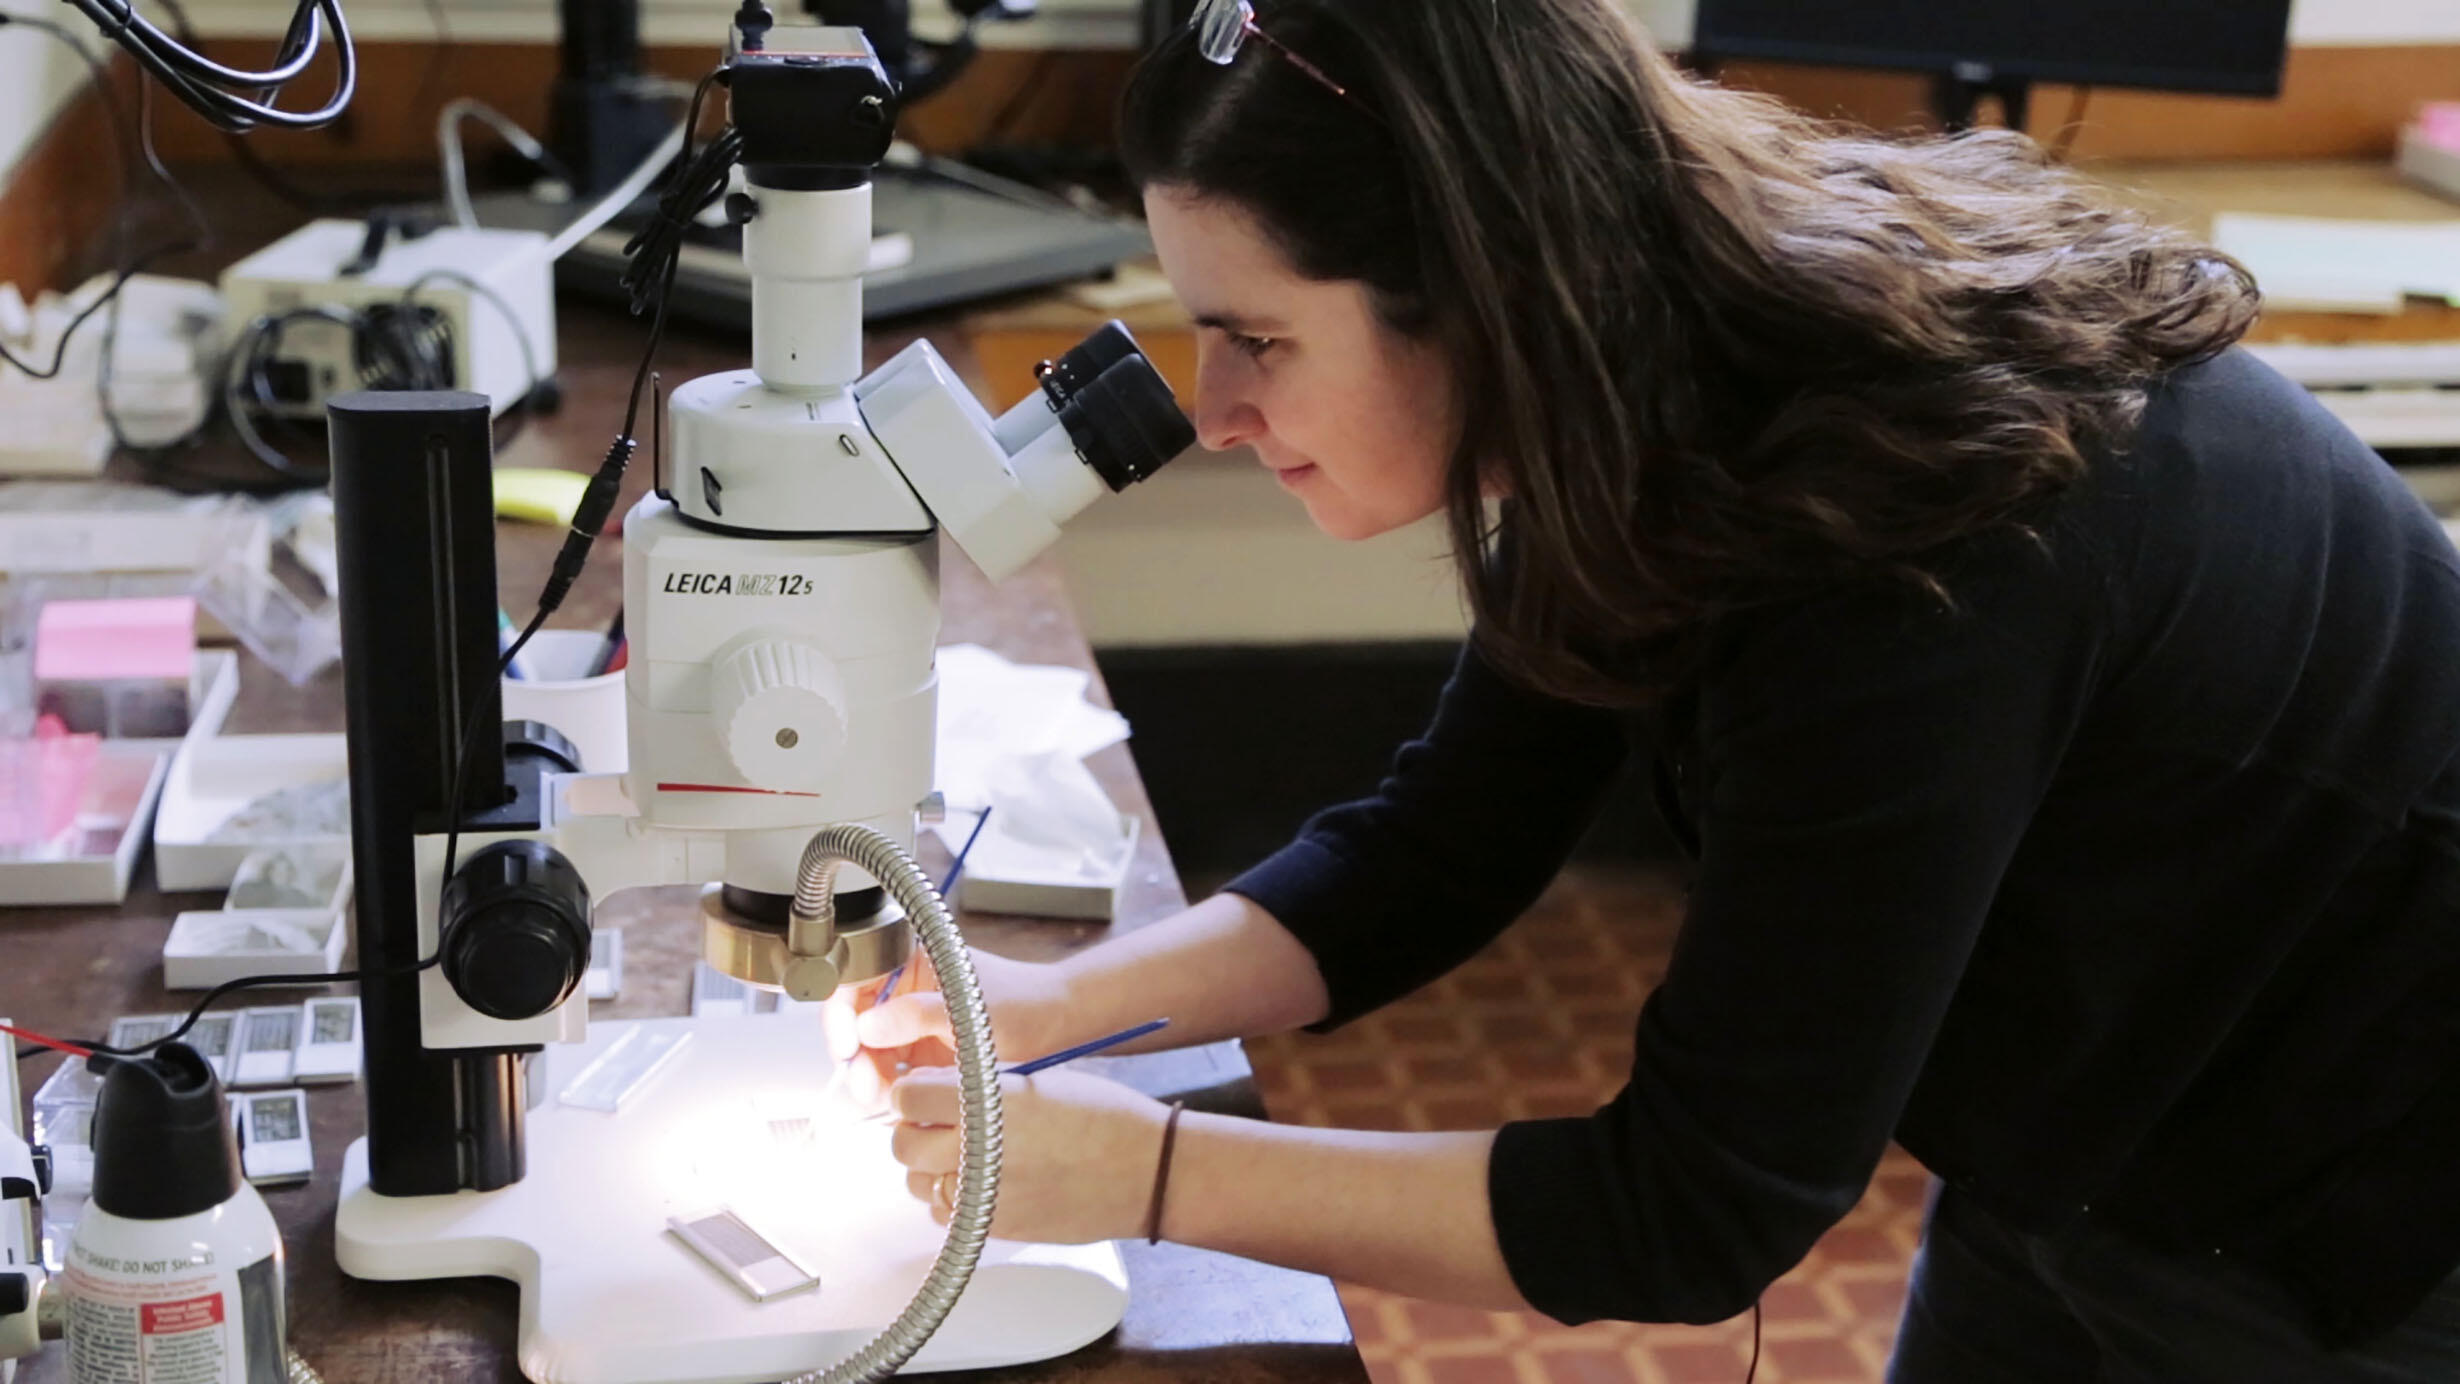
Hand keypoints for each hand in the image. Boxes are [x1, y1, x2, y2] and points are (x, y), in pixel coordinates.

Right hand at [820, 947, 1075, 1113]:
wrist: (1058, 1026)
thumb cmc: (1023, 1003)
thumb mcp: (968, 1009)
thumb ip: (916, 1015)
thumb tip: (867, 1025)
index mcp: (912, 962)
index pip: (853, 981)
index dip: (839, 1014)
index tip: (846, 1046)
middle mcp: (907, 990)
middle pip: (855, 1023)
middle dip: (856, 1058)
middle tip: (868, 1088)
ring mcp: (914, 1022)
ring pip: (870, 1052)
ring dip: (870, 1078)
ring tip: (887, 1100)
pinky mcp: (924, 1051)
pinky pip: (892, 1070)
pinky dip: (890, 1088)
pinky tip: (900, 1101)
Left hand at [888, 1065, 1170, 1243]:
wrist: (1147, 1172)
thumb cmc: (1103, 1116)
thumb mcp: (1037, 1081)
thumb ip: (979, 1086)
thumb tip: (932, 1091)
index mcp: (987, 1103)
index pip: (908, 1097)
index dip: (913, 1092)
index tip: (924, 1092)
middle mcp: (977, 1152)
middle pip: (903, 1145)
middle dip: (915, 1129)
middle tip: (940, 1122)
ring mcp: (983, 1197)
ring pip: (918, 1184)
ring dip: (931, 1167)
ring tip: (966, 1154)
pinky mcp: (994, 1229)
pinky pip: (946, 1216)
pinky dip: (953, 1201)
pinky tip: (981, 1184)